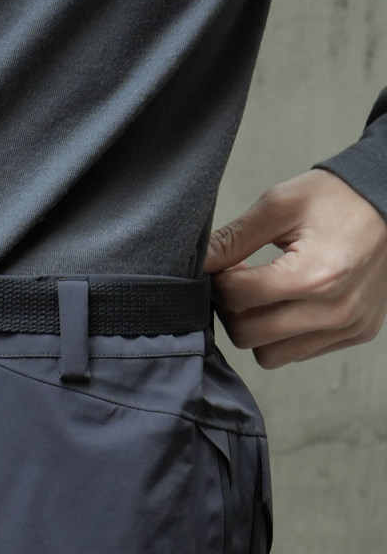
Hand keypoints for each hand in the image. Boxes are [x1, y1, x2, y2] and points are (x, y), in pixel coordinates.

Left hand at [205, 169, 386, 367]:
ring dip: (257, 329)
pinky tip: (291, 301)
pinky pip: (299, 352)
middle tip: (241, 281)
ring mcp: (349, 327)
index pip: (236, 298)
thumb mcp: (280, 204)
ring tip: (266, 294)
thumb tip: (197, 264)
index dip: (219, 281)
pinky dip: (285, 334)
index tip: (226, 266)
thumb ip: (233, 238)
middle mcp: (335, 312)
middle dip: (233, 308)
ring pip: (270, 355)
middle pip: (246, 335)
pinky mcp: (357, 334)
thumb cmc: (339, 198)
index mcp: (314, 277)